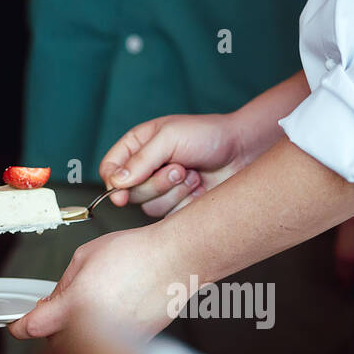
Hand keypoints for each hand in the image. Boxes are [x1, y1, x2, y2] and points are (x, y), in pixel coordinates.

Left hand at [10, 226, 176, 339]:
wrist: (176, 260)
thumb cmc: (138, 254)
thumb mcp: (84, 257)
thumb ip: (62, 285)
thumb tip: (50, 303)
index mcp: (75, 306)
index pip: (33, 329)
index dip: (19, 327)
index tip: (17, 325)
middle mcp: (94, 329)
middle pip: (56, 343)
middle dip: (51, 328)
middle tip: (57, 307)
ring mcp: (116, 340)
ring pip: (82, 348)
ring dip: (75, 333)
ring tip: (89, 306)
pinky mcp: (135, 343)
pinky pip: (106, 346)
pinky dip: (101, 334)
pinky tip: (110, 311)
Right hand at [98, 112, 254, 215]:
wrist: (243, 151)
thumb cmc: (207, 135)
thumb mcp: (169, 138)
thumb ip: (140, 160)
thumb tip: (115, 182)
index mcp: (137, 146)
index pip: (109, 169)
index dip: (112, 183)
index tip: (121, 192)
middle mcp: (146, 169)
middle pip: (129, 193)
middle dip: (156, 183)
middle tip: (179, 168)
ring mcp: (162, 189)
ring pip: (149, 207)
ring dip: (174, 192)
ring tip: (193, 175)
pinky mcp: (178, 205)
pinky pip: (169, 217)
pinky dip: (186, 203)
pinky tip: (200, 187)